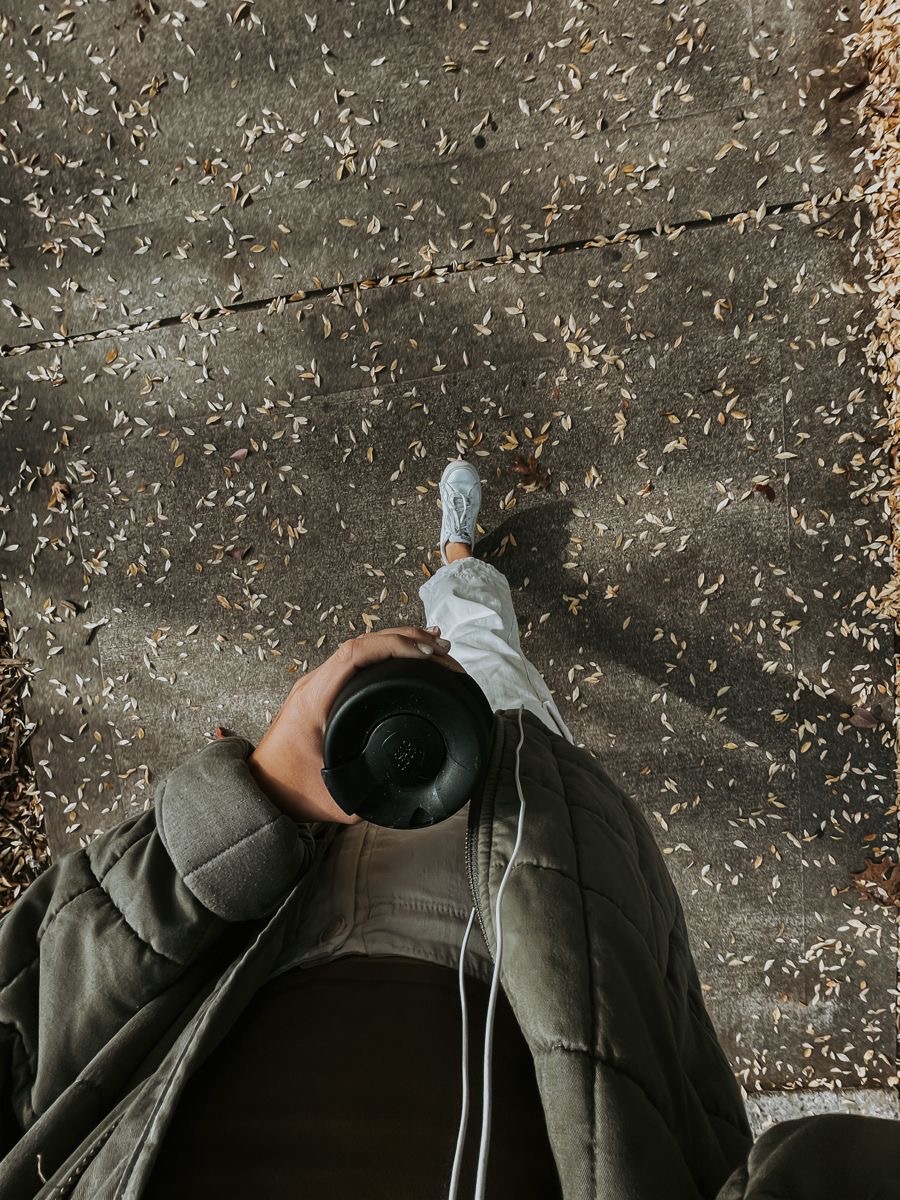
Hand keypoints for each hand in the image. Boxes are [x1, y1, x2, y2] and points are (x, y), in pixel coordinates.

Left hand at [246, 626, 465, 825]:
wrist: (260, 788)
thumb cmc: (288, 788)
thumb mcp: (331, 798)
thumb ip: (364, 796)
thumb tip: (398, 794)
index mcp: (314, 700)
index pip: (355, 654)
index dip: (394, 647)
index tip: (426, 655)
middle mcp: (315, 684)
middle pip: (363, 642)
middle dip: (406, 641)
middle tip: (442, 651)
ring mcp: (319, 684)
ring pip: (361, 647)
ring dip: (398, 643)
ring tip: (434, 648)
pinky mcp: (325, 690)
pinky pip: (357, 659)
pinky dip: (386, 653)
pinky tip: (408, 656)